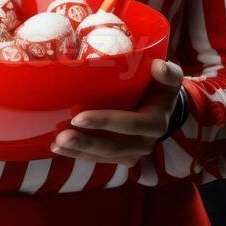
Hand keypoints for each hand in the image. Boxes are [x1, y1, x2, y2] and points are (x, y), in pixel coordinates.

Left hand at [50, 59, 184, 167]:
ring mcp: (132, 153)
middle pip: (113, 146)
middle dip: (85, 142)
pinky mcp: (120, 157)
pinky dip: (78, 154)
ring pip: (102, 156)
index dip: (104, 122)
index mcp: (155, 122)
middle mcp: (144, 143)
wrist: (164, 109)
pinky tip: (59, 148)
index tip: (78, 117)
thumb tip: (159, 66)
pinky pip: (98, 158)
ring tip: (56, 143)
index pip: (130, 125)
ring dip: (77, 151)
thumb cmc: (161, 87)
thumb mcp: (169, 78)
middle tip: (61, 135)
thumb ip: (168, 73)